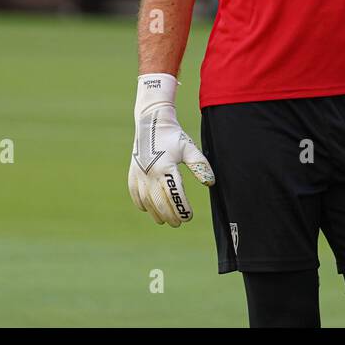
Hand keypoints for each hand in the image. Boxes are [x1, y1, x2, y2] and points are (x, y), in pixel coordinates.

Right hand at [128, 73, 214, 226]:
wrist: (152, 122)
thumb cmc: (174, 136)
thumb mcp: (189, 148)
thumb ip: (200, 165)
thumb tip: (210, 182)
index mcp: (166, 167)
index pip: (175, 195)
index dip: (182, 209)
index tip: (189, 217)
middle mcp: (150, 173)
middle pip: (160, 203)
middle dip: (170, 216)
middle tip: (179, 223)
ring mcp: (139, 173)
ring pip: (146, 201)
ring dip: (156, 213)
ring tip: (166, 220)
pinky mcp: (133, 173)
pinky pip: (135, 194)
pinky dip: (142, 204)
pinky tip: (149, 209)